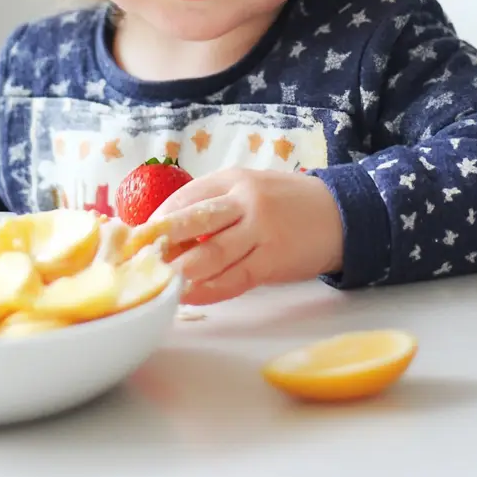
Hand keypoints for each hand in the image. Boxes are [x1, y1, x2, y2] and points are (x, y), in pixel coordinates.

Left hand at [149, 169, 343, 305]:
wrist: (341, 215)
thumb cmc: (287, 204)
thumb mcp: (250, 189)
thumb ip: (216, 205)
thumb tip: (170, 231)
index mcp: (234, 179)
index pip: (185, 197)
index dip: (157, 218)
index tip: (136, 236)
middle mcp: (245, 201)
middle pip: (192, 220)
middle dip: (161, 242)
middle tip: (136, 259)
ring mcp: (260, 231)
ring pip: (210, 253)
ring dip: (180, 271)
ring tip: (156, 282)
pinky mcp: (273, 260)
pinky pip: (234, 278)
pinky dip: (208, 290)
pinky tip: (190, 297)